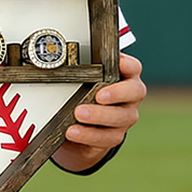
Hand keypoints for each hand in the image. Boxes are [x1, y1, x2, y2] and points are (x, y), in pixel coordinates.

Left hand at [52, 52, 145, 171]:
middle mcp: (129, 97)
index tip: (119, 63)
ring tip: (78, 113)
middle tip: (99, 95)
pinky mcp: (113, 136)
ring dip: (99, 115)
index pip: (133, 67)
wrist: (79, 125)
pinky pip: (105, 137)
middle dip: (117, 93)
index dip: (128, 65)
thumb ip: (79, 68)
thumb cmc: (82, 93)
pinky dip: (88, 134)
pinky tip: (73, 131)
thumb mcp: (80, 79)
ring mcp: (124, 117)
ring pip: (120, 117)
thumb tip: (56, 53)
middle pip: (134, 93)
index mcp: (123, 77)